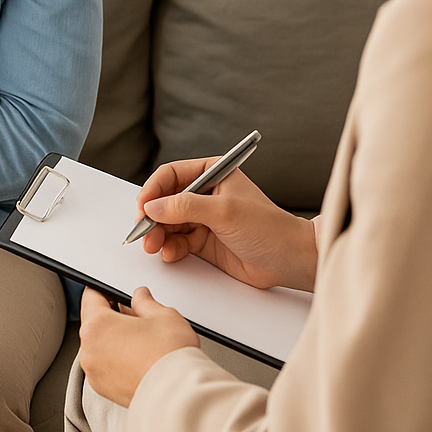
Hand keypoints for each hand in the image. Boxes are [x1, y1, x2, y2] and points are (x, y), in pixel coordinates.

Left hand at [79, 286, 199, 406]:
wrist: (180, 396)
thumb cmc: (169, 357)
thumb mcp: (162, 314)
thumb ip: (145, 301)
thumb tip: (140, 297)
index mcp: (97, 326)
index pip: (91, 295)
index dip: (105, 289)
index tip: (115, 291)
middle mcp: (90, 351)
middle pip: (94, 322)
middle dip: (112, 315)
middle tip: (136, 315)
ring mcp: (96, 373)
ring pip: (100, 345)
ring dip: (114, 338)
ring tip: (142, 338)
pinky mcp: (105, 390)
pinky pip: (105, 366)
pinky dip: (117, 359)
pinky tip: (139, 357)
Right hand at [137, 161, 317, 291]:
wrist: (289, 260)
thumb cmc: (268, 227)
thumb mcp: (224, 211)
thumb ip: (186, 207)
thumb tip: (153, 207)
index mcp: (212, 172)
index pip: (171, 175)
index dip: (153, 190)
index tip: (142, 207)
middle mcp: (205, 193)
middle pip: (165, 200)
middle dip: (152, 216)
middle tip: (143, 231)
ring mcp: (203, 218)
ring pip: (168, 223)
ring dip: (158, 234)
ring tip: (154, 246)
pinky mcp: (204, 241)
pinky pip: (177, 242)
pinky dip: (170, 248)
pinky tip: (170, 253)